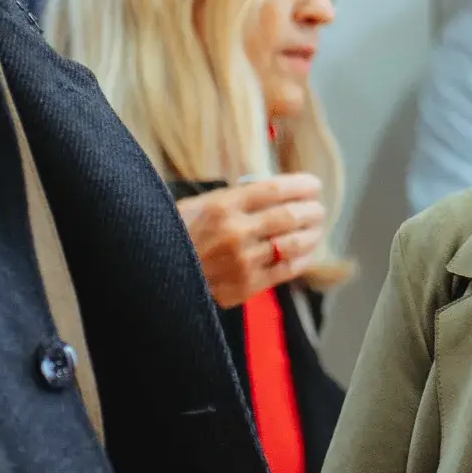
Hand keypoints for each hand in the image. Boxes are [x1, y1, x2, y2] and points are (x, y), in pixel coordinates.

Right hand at [176, 174, 324, 306]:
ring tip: (317, 228)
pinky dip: (302, 259)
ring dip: (311, 234)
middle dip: (311, 211)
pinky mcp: (246, 286)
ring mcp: (242, 261)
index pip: (274, 190)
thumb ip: (232, 199)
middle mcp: (235, 232)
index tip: (314, 186)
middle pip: (288, 216)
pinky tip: (308, 253)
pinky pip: (285, 270)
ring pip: (291, 243)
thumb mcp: (196, 206)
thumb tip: (271, 193)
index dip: (300, 186)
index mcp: (222, 206)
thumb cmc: (173, 236)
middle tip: (319, 209)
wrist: (152, 277)